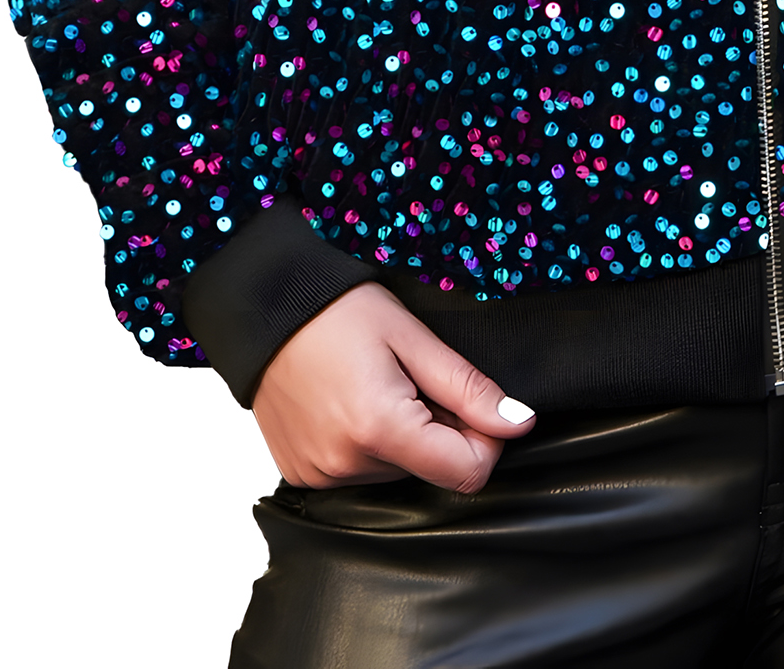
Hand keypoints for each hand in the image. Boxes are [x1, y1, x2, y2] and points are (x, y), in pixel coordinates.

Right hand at [251, 281, 536, 492]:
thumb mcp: (413, 337)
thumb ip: (469, 388)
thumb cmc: (338, 310)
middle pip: (430, 470)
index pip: (466, 473)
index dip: (486, 440)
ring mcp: (318, 475)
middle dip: (438, 429)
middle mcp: (345, 465)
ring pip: (397, 472)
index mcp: (379, 428)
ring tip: (376, 384)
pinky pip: (359, 472)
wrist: (264, 306)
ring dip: (402, 436)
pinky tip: (351, 402)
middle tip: (412, 378)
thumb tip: (520, 424)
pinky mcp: (302, 476)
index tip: (472, 403)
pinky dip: (368, 444)